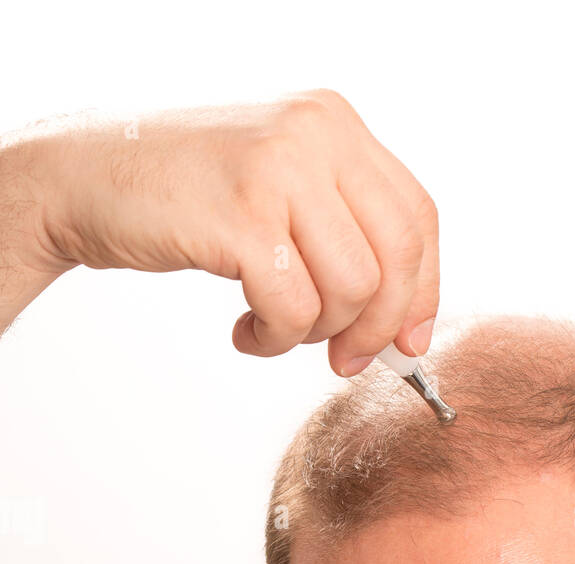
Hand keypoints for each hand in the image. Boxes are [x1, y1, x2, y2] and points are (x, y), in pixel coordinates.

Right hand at [1, 91, 438, 371]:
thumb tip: (406, 330)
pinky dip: (275, 337)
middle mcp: (317, 133)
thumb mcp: (280, 193)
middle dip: (378, 327)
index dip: (422, 292)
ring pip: (352, 289)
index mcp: (336, 123)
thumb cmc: (188, 198)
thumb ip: (343, 237)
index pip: (417, 218)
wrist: (85, 177)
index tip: (407, 343)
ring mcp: (279, 168)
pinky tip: (245, 330)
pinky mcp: (242, 214)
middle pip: (397, 257)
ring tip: (271, 326)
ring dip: (314, 333)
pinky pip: (294, 307)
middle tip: (344, 361)